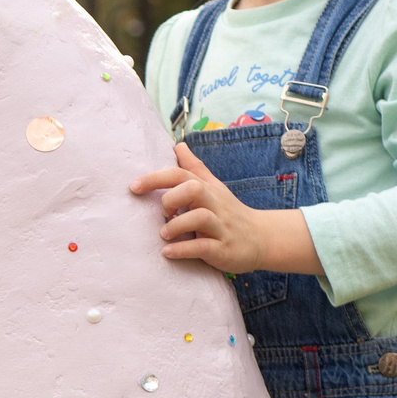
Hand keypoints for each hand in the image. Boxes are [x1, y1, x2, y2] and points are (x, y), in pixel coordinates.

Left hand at [128, 142, 321, 276]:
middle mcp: (215, 204)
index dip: (155, 178)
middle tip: (163, 214)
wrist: (262, 238)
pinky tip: (168, 252)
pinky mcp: (223, 249)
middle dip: (171, 198)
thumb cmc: (229, 212)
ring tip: (165, 234)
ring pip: (200, 217)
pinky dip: (182, 249)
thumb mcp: (214, 188)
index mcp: (208, 189)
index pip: (181, 174)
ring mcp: (220, 227)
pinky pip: (203, 247)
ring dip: (176, 225)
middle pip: (193, 188)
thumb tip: (178, 145)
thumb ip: (194, 168)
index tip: (134, 186)